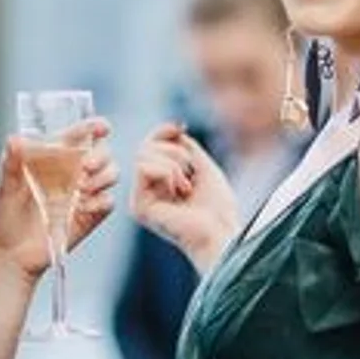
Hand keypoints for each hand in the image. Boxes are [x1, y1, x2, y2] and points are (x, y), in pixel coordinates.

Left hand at [0, 118, 116, 280]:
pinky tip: (83, 206)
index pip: (80, 137)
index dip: (94, 128)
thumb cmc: (6, 217)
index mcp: (55, 159)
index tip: (101, 127)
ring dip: (103, 176)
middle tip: (86, 166)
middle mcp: (73, 173)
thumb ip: (12, 161)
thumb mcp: (6, 186)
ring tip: (82, 187)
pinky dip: (100, 201)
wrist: (10, 253)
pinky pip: (107, 203)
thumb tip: (15, 139)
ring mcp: (83, 195)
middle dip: (101, 155)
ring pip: (111, 174)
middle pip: (103, 153)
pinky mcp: (89, 216)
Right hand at [130, 123, 238, 265]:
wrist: (221, 232)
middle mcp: (147, 190)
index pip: (149, 146)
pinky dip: (166, 170)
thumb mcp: (203, 165)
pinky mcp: (139, 206)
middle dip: (172, 148)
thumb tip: (173, 128)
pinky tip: (180, 189)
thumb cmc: (217, 207)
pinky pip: (143, 168)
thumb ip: (185, 146)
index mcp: (160, 182)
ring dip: (172, 161)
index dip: (162, 131)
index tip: (181, 126)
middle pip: (143, 148)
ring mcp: (141, 198)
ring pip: (142, 155)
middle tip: (190, 168)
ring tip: (187, 183)